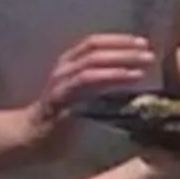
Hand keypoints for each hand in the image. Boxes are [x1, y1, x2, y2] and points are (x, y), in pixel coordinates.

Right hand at [30, 32, 159, 136]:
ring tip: (145, 61)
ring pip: (93, 60)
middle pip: (95, 47)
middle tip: (148, 49)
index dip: (118, 40)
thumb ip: (101, 88)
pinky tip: (130, 76)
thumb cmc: (61, 122)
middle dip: (124, 46)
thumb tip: (132, 84)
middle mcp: (64, 67)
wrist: (31, 138)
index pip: (94, 43)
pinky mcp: (62, 96)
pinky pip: (88, 80)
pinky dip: (111, 76)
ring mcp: (62, 80)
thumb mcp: (83, 98)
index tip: (142, 42)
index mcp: (69, 64)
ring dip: (122, 58)